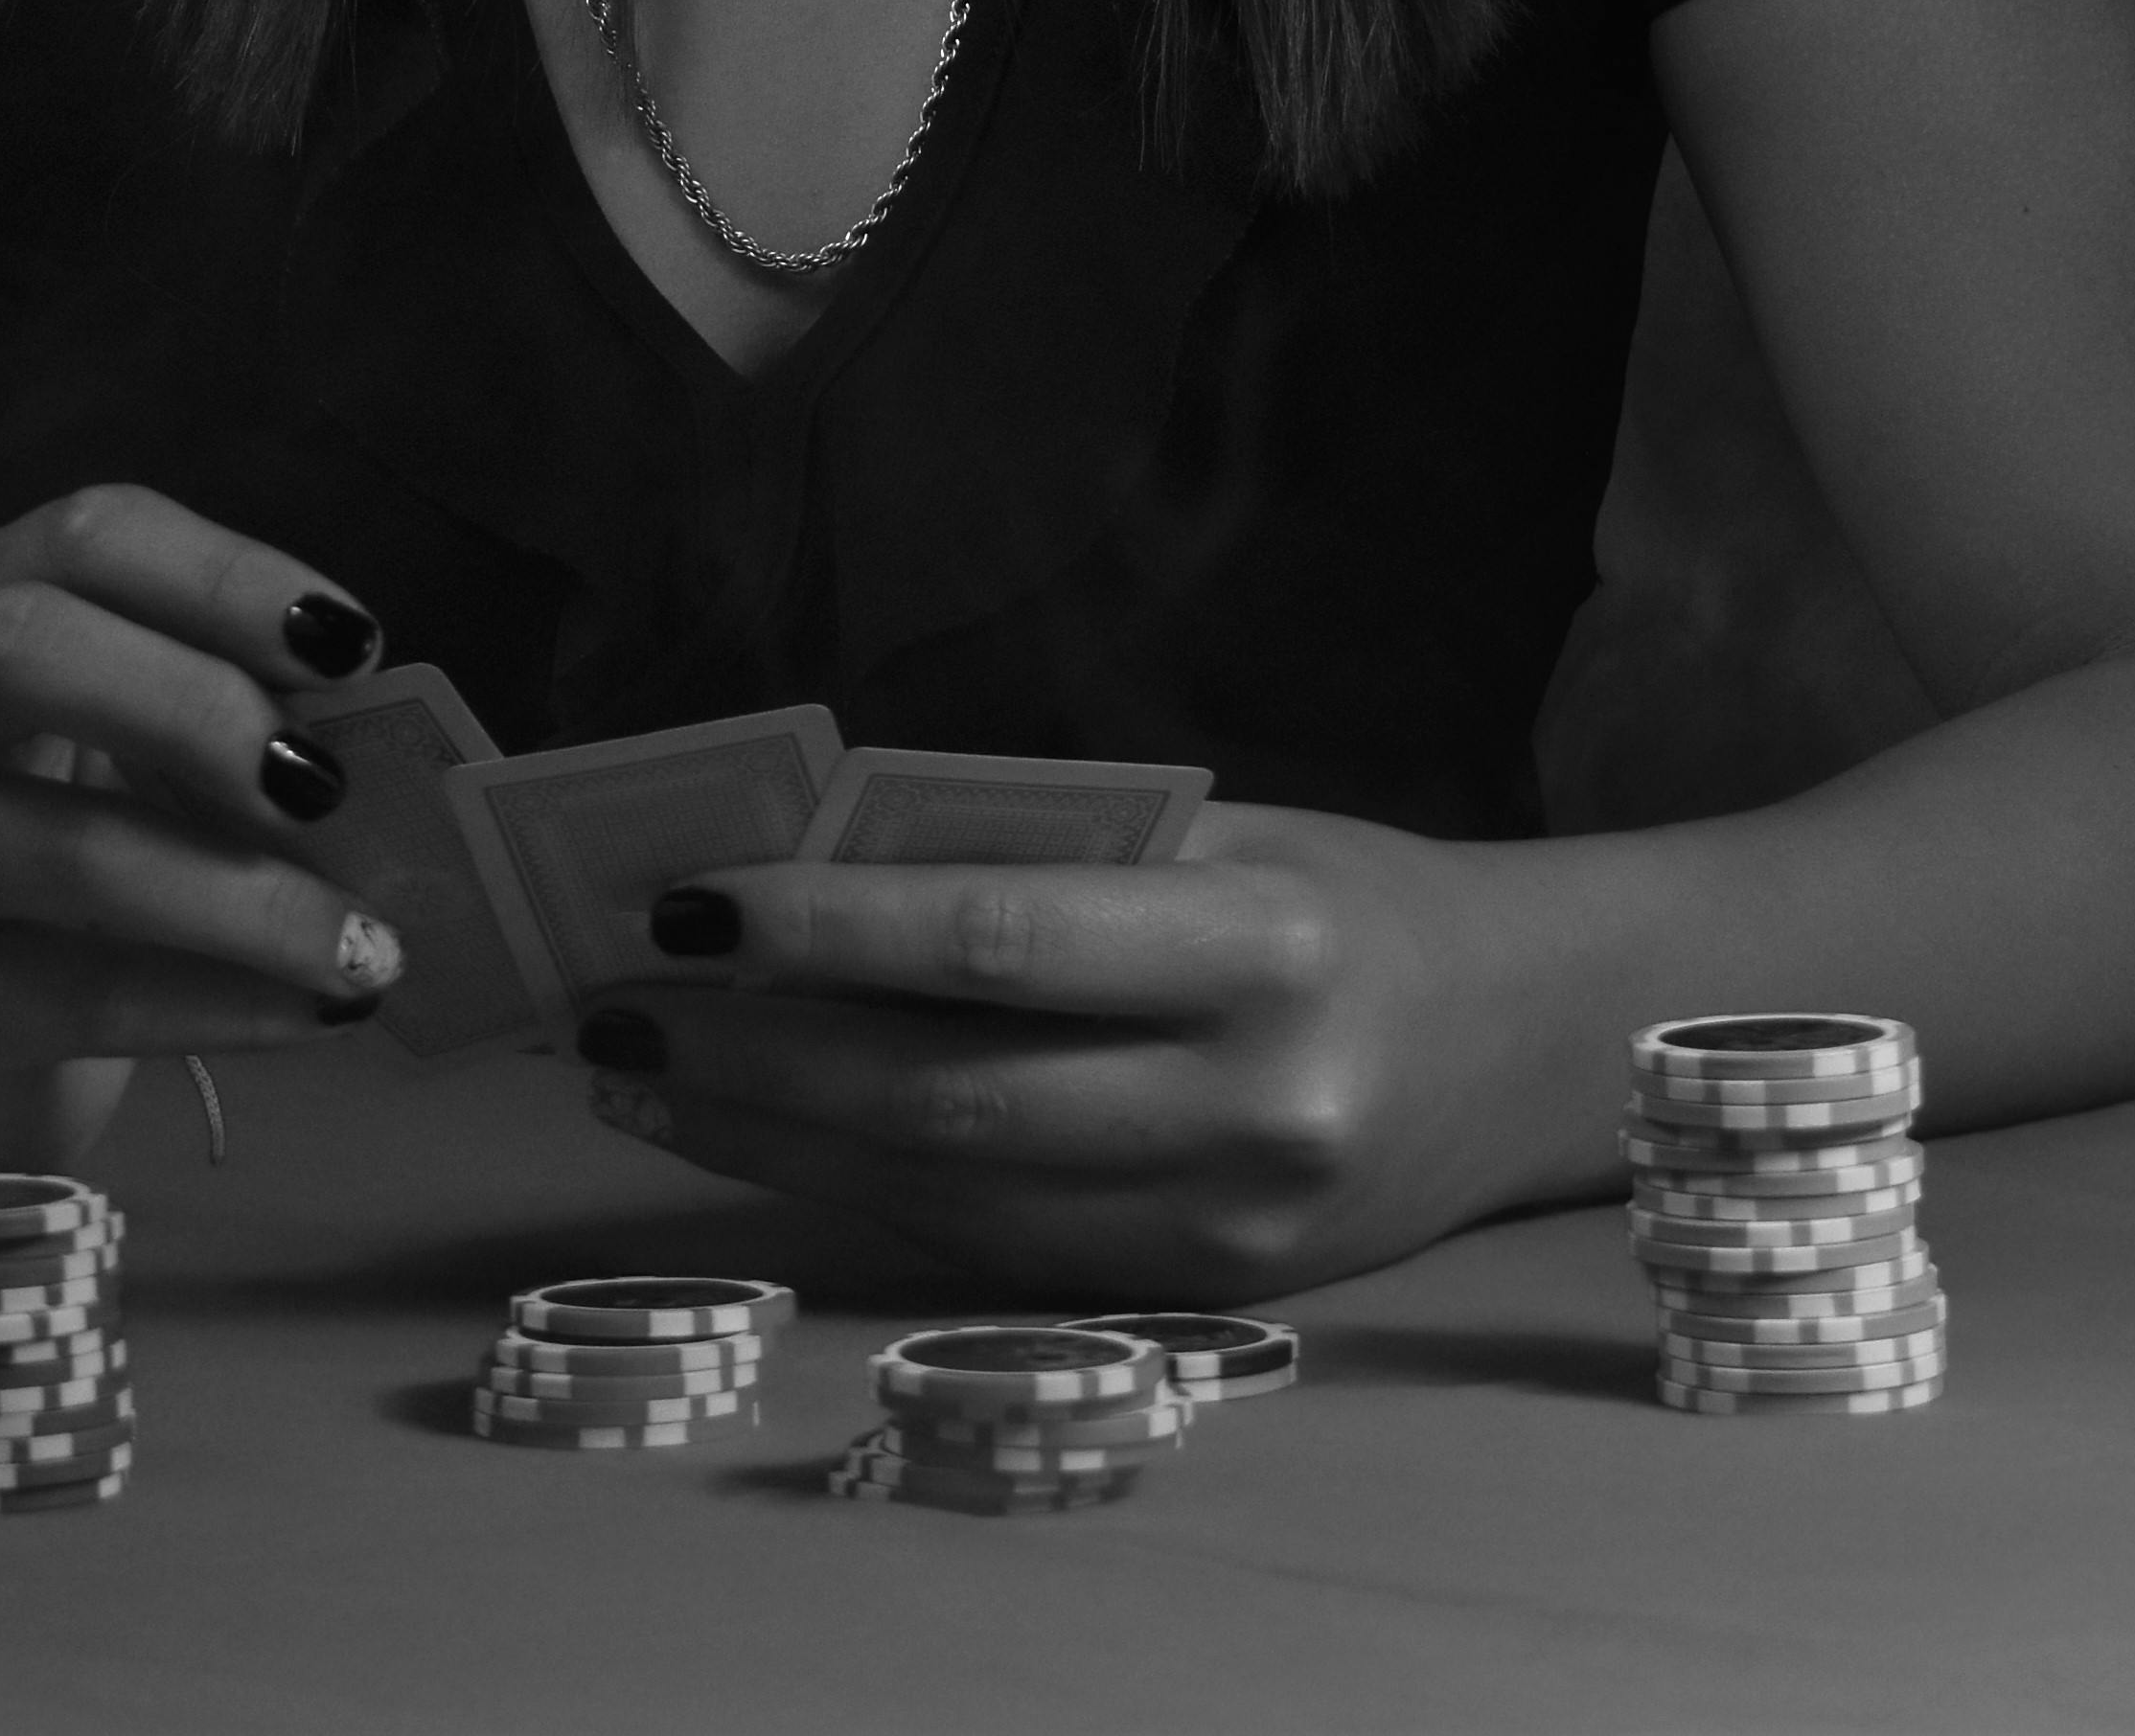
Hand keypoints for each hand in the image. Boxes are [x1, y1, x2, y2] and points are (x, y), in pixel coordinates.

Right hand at [0, 485, 408, 1171]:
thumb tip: (362, 721)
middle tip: (323, 787)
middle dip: (195, 705)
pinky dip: (226, 1003)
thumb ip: (210, 701)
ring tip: (371, 949)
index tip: (354, 648)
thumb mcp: (116, 743)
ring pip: (71, 853)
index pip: (85, 536)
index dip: (225, 577)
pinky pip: (91, 997)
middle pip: (22, 645)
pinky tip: (321, 1013)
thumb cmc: (56, 844)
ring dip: (251, 900)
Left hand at [577, 806, 1567, 1299]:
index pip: (996, 944)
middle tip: (609, 1014)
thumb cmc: (1340, 898)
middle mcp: (1247, 1104)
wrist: (1525, 1050)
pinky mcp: (1199, 1298)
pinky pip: (989, 1250)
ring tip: (637, 1082)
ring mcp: (1223, 1225)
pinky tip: (755, 1142)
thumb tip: (806, 856)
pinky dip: (853, 1193)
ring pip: (946, 1193)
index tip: (683, 902)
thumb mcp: (1219, 835)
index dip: (825, 931)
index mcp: (1259, 948)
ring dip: (766, 1143)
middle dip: (751, 1060)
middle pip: (947, 1097)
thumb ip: (1037, 854)